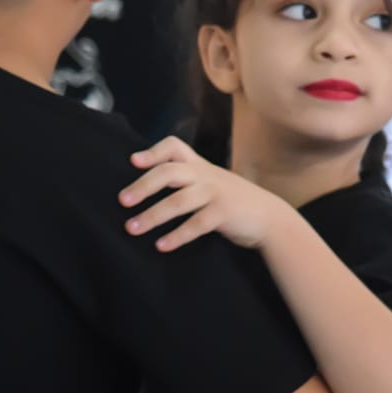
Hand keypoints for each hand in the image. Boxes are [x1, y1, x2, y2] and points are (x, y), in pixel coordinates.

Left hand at [119, 136, 292, 251]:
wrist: (269, 217)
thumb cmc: (231, 200)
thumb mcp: (210, 181)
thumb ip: (186, 178)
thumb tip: (145, 186)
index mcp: (199, 165)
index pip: (174, 146)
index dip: (153, 152)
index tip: (133, 161)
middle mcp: (205, 175)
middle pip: (168, 173)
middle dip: (143, 186)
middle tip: (123, 201)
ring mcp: (215, 193)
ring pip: (178, 202)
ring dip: (152, 216)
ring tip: (132, 228)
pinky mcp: (224, 213)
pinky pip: (196, 224)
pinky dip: (177, 236)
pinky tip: (161, 246)